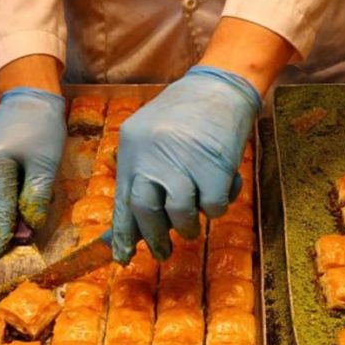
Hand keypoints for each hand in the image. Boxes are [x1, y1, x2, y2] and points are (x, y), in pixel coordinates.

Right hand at [0, 87, 65, 259]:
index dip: (3, 233)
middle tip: (26, 240)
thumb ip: (36, 195)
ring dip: (11, 209)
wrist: (30, 97)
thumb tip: (29, 224)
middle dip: (10, 223)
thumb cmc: (43, 127)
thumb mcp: (47, 163)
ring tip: (27, 224)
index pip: (2, 207)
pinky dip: (9, 195)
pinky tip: (21, 200)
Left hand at [113, 66, 261, 261]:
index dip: (122, 234)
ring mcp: (183, 162)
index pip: (122, 201)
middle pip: (146, 211)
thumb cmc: (186, 116)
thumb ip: (143, 175)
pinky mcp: (213, 168)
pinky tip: (222, 188)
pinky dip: (218, 206)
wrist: (221, 86)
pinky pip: (213, 208)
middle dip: (155, 238)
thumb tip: (135, 225)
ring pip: (180, 216)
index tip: (122, 257)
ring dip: (188, 226)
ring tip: (194, 220)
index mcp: (132, 148)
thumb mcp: (151, 138)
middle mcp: (153, 155)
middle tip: (163, 252)